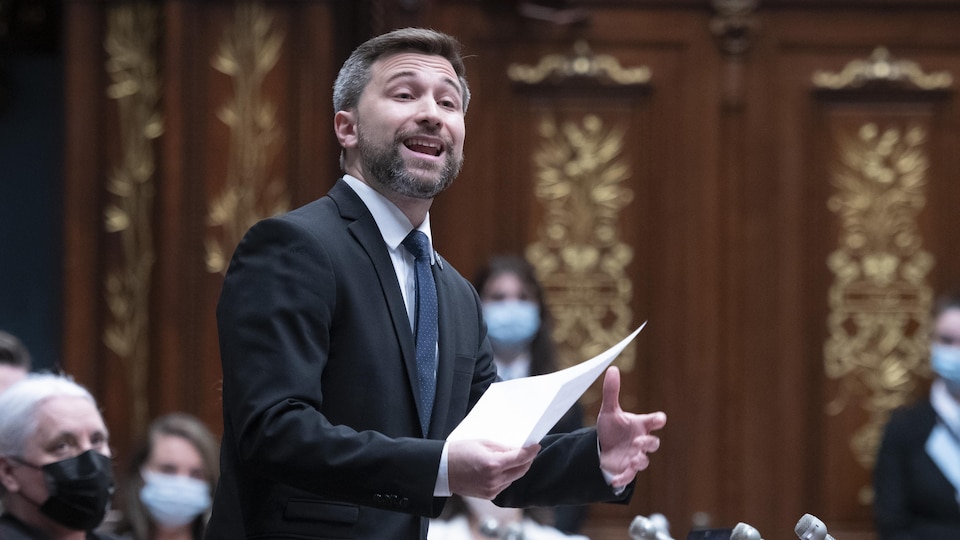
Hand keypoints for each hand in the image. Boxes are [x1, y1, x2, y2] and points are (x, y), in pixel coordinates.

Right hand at [447, 439, 540, 498]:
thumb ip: (502, 447)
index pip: (520, 458)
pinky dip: (507, 476)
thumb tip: (518, 449)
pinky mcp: (488, 495)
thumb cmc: (459, 452)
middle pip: (521, 470)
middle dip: (527, 460)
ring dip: (517, 468)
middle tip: (528, 451)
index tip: (536, 446)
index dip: (531, 452)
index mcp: (492, 464)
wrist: (442, 469)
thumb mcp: (482, 443)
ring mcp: (491, 489)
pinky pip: (505, 485)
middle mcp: (494, 479)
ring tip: (512, 458)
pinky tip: (501, 469)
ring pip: (514, 478)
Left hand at [597, 366, 666, 487]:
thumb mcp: (609, 410)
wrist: (602, 447)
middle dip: (649, 443)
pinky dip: (623, 478)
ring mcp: (635, 456)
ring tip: (631, 459)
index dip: (657, 420)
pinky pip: (629, 476)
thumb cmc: (612, 428)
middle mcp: (641, 441)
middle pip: (653, 444)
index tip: (659, 419)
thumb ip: (612, 391)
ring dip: (639, 460)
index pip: (654, 421)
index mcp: (640, 425)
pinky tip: (614, 480)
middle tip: (638, 441)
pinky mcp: (626, 469)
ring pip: (644, 461)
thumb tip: (612, 368)